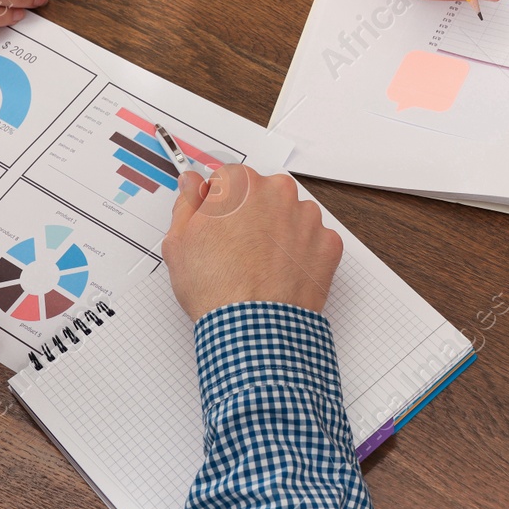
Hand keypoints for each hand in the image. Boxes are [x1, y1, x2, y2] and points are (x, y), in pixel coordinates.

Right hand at [160, 166, 343, 320]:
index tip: (219, 223)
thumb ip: (188, 203)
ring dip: (280, 232)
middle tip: (238, 248)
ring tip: (262, 265)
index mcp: (241, 184)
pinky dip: (302, 254)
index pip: (229, 179)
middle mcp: (279, 192)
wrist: (253, 328)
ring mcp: (308, 218)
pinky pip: (314, 241)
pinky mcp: (328, 244)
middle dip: (252, 214)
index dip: (220, 203)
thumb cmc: (215, 287)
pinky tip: (283, 274)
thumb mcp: (180, 242)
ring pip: (291, 216)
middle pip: (263, 194)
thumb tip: (192, 184)